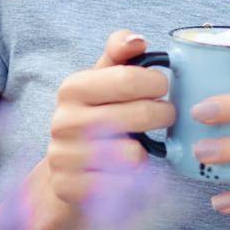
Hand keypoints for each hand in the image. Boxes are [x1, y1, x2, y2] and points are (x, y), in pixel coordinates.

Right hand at [41, 28, 175, 213]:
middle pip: (138, 115)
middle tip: (165, 115)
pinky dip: (133, 180)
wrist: (66, 167)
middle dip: (163, 114)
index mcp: (72, 88)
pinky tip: (125, 171)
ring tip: (140, 144)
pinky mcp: (70, 188)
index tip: (162, 87)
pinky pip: (123, 185)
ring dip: (146, 150)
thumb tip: (138, 40)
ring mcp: (64, 157)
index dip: (156, 82)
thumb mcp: (104, 79)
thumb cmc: (97, 114)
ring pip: (133, 154)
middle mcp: (63, 121)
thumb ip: (121, 52)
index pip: (128, 79)